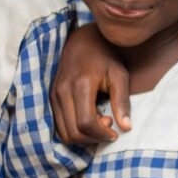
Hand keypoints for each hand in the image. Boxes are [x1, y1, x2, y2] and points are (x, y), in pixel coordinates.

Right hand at [51, 22, 131, 144]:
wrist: (83, 39)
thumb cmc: (105, 56)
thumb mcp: (119, 74)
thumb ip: (122, 100)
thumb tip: (126, 127)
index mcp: (81, 84)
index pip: (86, 122)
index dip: (101, 134)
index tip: (115, 132)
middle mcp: (62, 91)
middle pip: (73, 132)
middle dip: (93, 137)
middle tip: (109, 125)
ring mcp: (54, 95)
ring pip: (64, 132)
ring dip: (83, 136)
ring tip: (99, 122)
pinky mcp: (51, 98)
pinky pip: (59, 125)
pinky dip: (74, 130)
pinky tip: (89, 119)